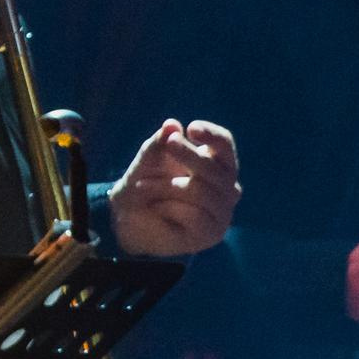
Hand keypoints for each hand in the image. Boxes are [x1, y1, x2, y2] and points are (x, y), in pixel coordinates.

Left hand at [110, 119, 240, 256]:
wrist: (131, 219)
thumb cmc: (147, 182)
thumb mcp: (148, 160)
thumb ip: (159, 143)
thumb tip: (171, 124)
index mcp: (217, 163)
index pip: (225, 145)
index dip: (212, 135)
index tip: (191, 128)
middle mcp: (227, 187)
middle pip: (215, 168)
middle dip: (189, 154)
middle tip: (169, 144)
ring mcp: (222, 212)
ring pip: (202, 192)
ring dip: (168, 185)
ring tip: (143, 185)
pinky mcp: (212, 233)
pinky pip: (195, 215)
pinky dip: (170, 207)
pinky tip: (157, 207)